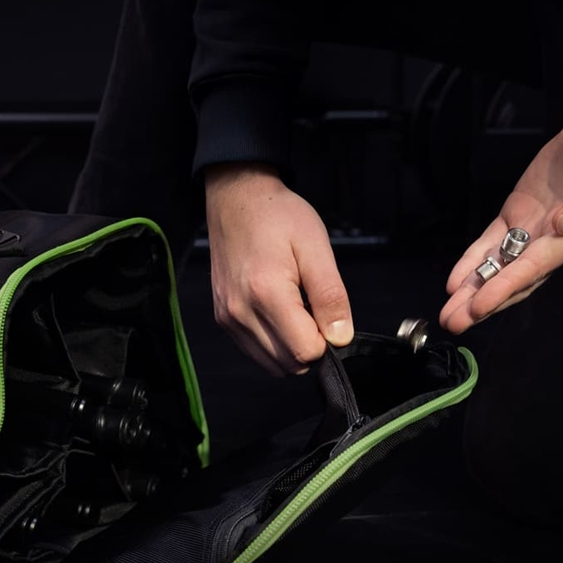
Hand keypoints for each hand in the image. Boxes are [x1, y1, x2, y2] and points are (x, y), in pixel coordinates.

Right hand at [204, 162, 353, 375]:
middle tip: (312, 307)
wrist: (237, 197)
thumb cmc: (277, 215)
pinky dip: (274, 342)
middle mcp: (241, 311)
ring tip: (296, 307)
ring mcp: (228, 317)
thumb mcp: (316, 247)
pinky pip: (255, 351)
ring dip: (291, 347)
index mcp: (267, 293)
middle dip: (310, 345)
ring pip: (272, 364)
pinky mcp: (222, 317)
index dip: (327, 339)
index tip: (326, 312)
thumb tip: (340, 338)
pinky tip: (279, 311)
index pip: (306, 351)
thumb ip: (330, 296)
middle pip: (290, 364)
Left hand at [439, 77, 562, 334]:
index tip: (481, 305)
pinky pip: (491, 242)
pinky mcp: (518, 213)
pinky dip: (473, 261)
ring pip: (498, 266)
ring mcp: (532, 228)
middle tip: (453, 324)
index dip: (507, 287)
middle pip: (512, 278)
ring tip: (448, 314)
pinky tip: (455, 280)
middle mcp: (552, 240)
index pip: (535, 267)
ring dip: (473, 290)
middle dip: (483, 302)